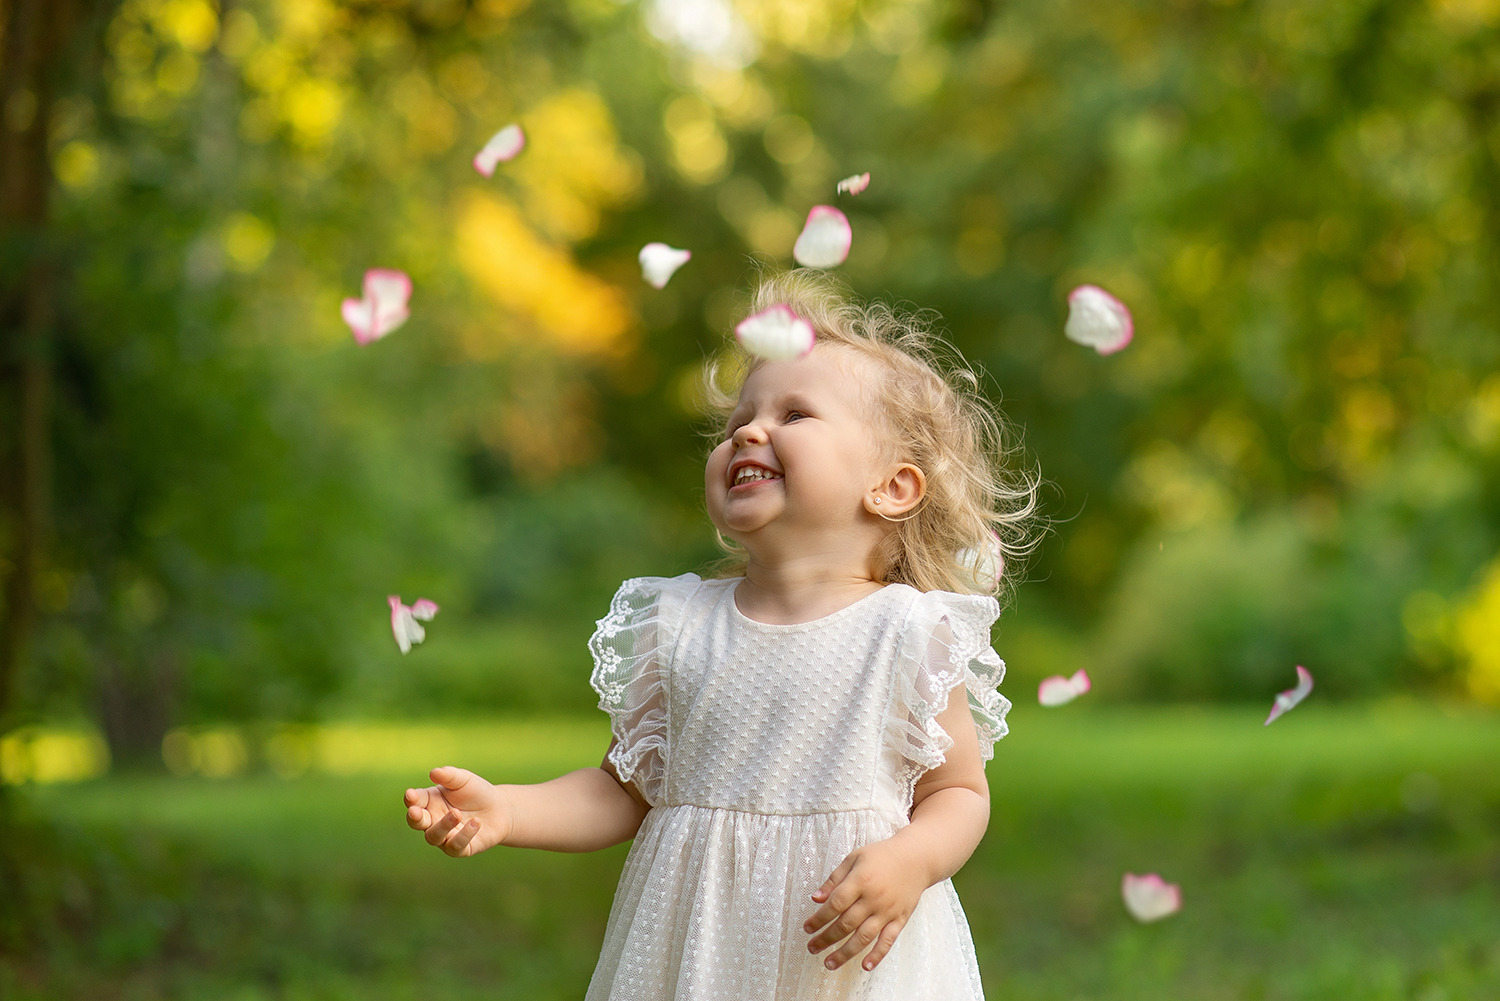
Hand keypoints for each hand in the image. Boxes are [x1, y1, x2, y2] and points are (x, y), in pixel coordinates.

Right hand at [403, 766, 509, 856]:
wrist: (500, 809)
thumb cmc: (476, 792)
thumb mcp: (464, 780)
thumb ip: (449, 776)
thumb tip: (433, 773)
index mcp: (429, 801)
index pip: (415, 801)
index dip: (411, 799)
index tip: (410, 794)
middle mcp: (433, 820)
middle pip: (416, 822)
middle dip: (414, 818)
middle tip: (415, 812)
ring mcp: (445, 836)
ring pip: (434, 837)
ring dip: (443, 825)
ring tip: (457, 813)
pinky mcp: (460, 849)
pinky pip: (455, 846)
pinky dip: (464, 835)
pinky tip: (476, 822)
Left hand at [803, 836, 929, 971]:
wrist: (916, 858)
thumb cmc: (882, 856)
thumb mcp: (854, 858)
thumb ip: (834, 879)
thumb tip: (816, 898)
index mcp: (860, 880)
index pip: (835, 904)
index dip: (819, 918)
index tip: (807, 928)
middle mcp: (873, 898)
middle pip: (846, 924)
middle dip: (826, 938)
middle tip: (812, 948)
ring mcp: (888, 911)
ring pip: (864, 937)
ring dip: (845, 953)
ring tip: (829, 963)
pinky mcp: (900, 919)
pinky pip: (888, 940)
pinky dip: (877, 955)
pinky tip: (865, 966)